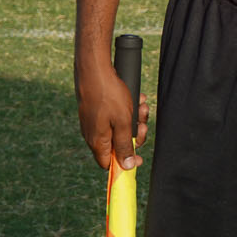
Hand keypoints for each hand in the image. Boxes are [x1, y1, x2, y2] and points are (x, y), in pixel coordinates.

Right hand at [75, 56, 147, 171]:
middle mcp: (93, 134)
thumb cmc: (108, 95)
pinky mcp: (97, 110)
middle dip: (134, 134)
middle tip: (142, 123)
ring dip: (134, 118)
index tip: (139, 157)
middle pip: (118, 144)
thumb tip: (127, 167)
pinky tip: (135, 99)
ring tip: (140, 106)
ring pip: (120, 127)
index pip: (109, 163)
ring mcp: (95, 121)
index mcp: (97, 141)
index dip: (125, 162)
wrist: (94, 69)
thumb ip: (124, 146)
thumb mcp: (122, 123)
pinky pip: (116, 115)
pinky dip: (128, 109)